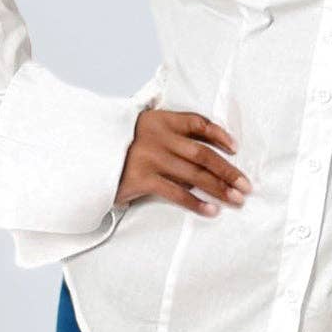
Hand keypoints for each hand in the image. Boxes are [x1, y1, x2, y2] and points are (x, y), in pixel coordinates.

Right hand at [115, 108, 250, 217]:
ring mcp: (150, 158)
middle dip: (227, 170)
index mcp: (161, 120)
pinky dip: (196, 202)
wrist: (86, 157)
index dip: (220, 134)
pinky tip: (211, 210)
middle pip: (202, 154)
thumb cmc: (121, 147)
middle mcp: (158, 137)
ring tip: (236, 200)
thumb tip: (207, 157)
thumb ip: (170, 137)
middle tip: (246, 185)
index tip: (235, 148)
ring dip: (218, 188)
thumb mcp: (144, 131)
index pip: (198, 123)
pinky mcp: (142, 179)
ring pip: (194, 175)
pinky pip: (176, 193)